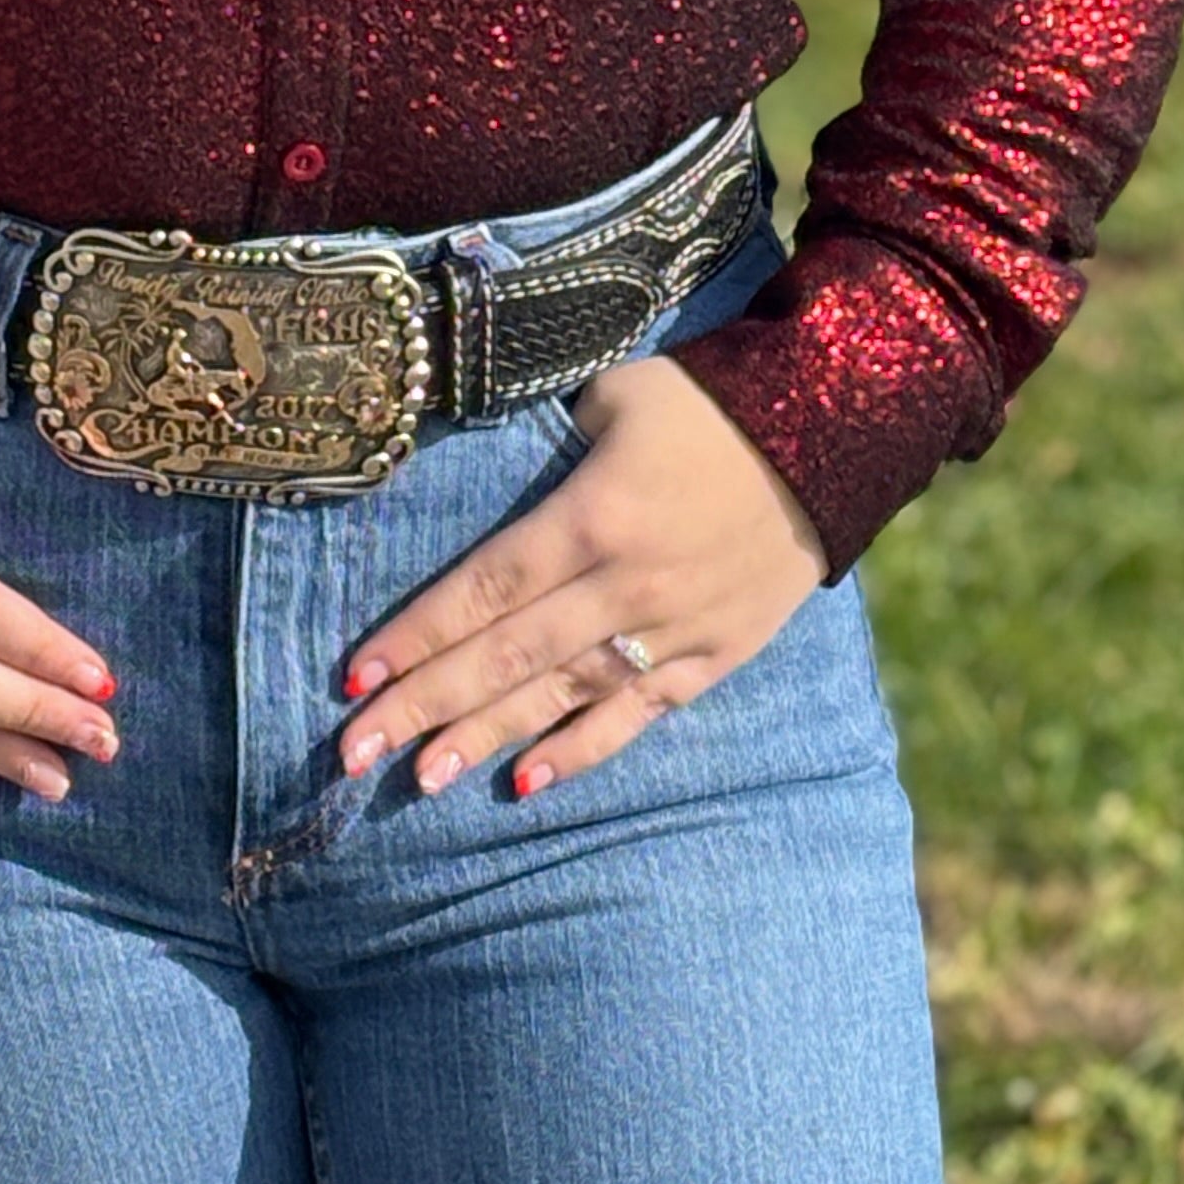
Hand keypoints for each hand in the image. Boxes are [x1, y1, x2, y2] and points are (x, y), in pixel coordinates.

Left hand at [336, 352, 827, 798]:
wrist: (832, 432)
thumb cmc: (707, 402)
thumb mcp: (616, 396)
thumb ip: (549, 447)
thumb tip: (491, 484)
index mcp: (593, 513)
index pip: (485, 586)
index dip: (417, 633)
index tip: (354, 677)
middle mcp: (626, 582)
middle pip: (507, 653)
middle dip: (424, 704)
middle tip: (351, 754)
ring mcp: (671, 627)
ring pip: (562, 694)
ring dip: (487, 738)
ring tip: (419, 781)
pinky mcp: (713, 655)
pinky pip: (637, 715)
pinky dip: (581, 751)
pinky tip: (525, 786)